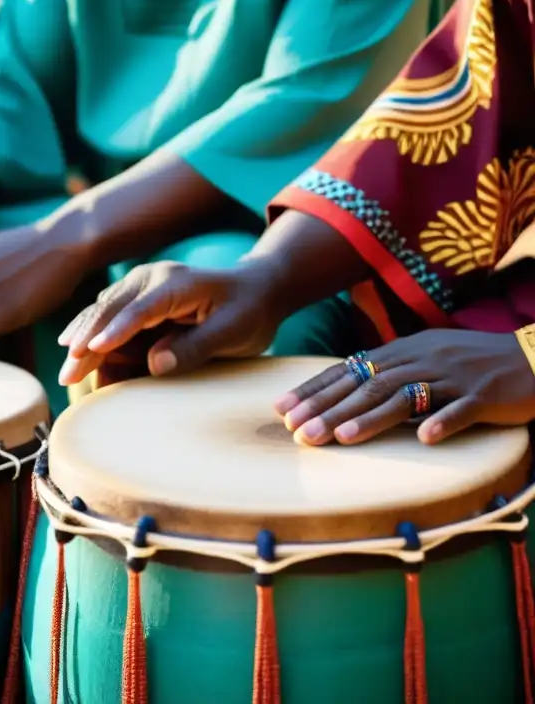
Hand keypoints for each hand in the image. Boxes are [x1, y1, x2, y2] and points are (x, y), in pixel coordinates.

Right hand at [57, 260, 285, 385]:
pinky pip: (106, 321)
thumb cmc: (247, 311)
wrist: (254, 291)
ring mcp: (138, 289)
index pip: (139, 308)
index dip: (115, 329)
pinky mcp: (134, 303)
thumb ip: (196, 346)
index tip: (92, 349)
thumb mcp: (234, 331)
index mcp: (175, 283)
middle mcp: (149, 280)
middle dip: (86, 342)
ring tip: (66, 374)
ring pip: (101, 315)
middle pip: (110, 311)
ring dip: (82, 343)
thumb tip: (155, 364)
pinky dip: (90, 339)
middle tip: (68, 374)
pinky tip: (73, 353)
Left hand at [276, 329, 534, 445]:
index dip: (314, 390)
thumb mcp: (422, 360)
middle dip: (330, 409)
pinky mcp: (485, 395)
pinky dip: (443, 423)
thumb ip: (385, 374)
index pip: (348, 370)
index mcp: (402, 352)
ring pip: (406, 397)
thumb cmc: (469, 363)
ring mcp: (453, 377)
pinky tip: (423, 440)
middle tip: (298, 433)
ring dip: (371, 419)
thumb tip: (339, 394)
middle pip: (368, 385)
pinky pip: (462, 410)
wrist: (532, 354)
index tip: (282, 410)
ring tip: (340, 438)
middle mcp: (421, 360)